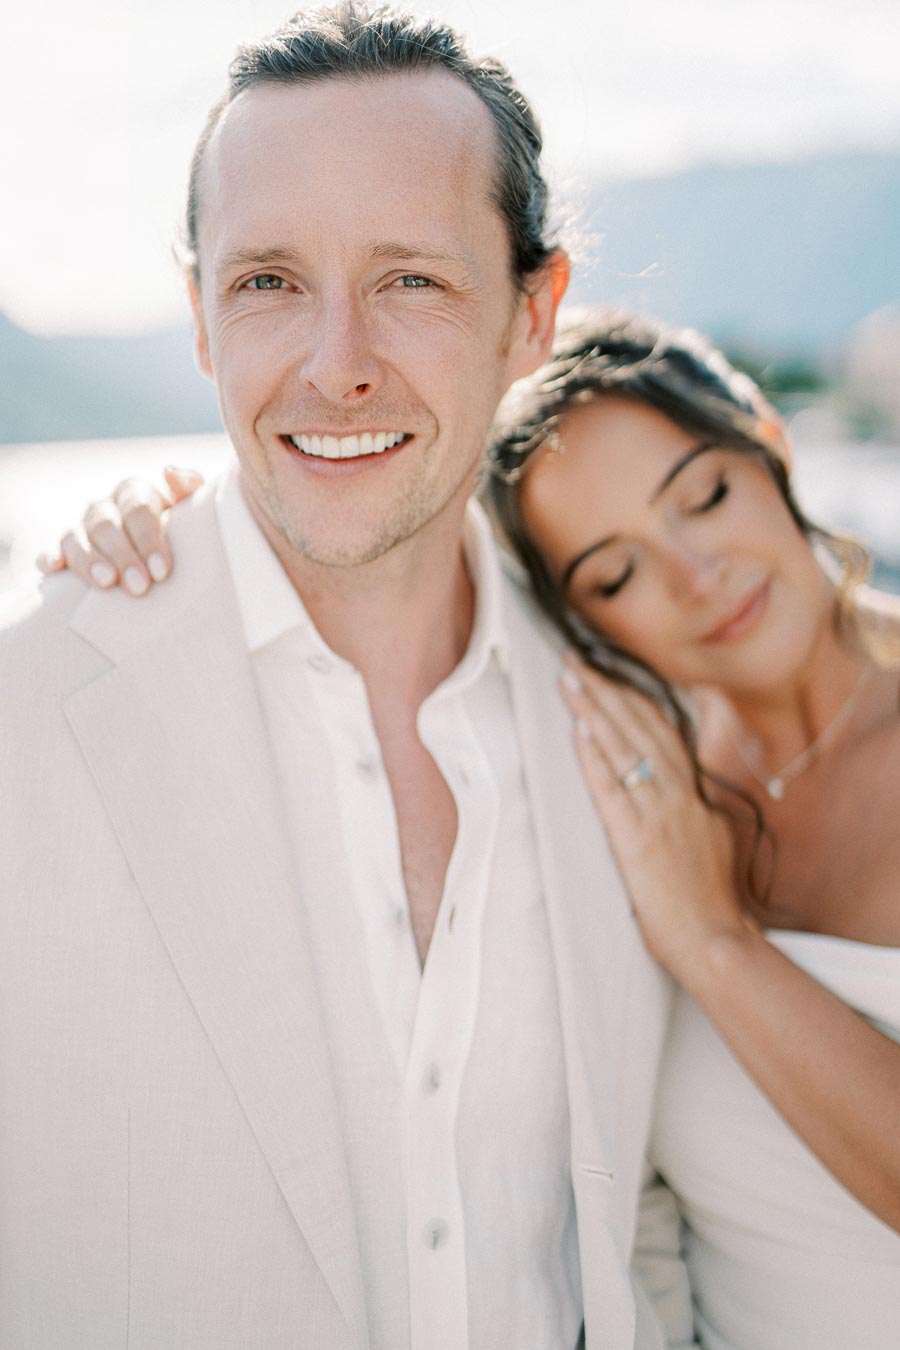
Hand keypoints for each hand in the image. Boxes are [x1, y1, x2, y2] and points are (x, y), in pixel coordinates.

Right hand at [36, 466, 203, 595]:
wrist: (164, 565)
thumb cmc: (184, 537)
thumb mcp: (194, 516)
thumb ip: (190, 492)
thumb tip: (169, 471)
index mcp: (136, 494)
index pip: (138, 507)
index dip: (148, 538)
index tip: (162, 572)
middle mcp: (105, 507)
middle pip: (105, 523)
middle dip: (122, 555)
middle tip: (139, 587)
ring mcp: (81, 528)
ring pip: (75, 537)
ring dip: (89, 560)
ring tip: (106, 584)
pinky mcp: (62, 550)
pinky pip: (51, 549)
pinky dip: (50, 556)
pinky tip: (54, 569)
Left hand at [560, 654, 750, 985]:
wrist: (714, 939)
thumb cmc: (710, 898)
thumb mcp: (713, 837)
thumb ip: (695, 804)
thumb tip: (679, 783)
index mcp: (694, 793)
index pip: (662, 730)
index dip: (632, 697)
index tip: (607, 673)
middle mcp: (678, 795)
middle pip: (639, 727)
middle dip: (605, 689)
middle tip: (574, 661)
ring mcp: (658, 814)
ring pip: (625, 748)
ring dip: (593, 709)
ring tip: (569, 680)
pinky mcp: (637, 839)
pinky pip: (612, 788)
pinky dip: (595, 756)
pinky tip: (578, 730)